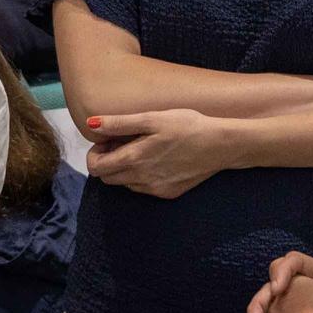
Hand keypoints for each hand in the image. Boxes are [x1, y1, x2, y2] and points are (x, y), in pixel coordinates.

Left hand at [82, 108, 234, 197]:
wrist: (221, 145)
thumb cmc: (187, 125)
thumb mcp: (152, 118)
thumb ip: (119, 123)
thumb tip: (91, 124)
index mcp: (134, 160)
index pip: (96, 168)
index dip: (95, 153)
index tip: (108, 140)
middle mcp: (141, 180)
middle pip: (108, 179)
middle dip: (108, 161)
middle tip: (122, 142)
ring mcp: (155, 189)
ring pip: (126, 184)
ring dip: (125, 169)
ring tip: (142, 148)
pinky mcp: (169, 194)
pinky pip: (144, 188)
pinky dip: (142, 175)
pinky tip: (158, 158)